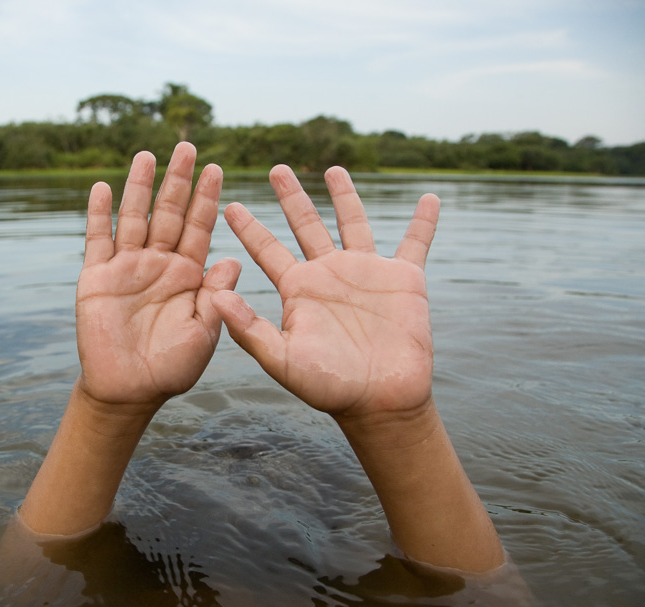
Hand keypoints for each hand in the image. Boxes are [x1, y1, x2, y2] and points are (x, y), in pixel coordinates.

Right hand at [76, 141, 240, 408]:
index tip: (216, 168)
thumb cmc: (172, 367)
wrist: (130, 390)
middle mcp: (159, 264)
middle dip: (178, 180)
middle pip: (169, 213)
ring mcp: (127, 268)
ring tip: (147, 155)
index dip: (207, 198)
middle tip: (187, 146)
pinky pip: (98, 240)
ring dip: (140, 187)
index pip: (199, 227)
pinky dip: (99, 214)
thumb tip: (232, 260)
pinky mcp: (97, 278)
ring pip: (135, 218)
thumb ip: (216, 297)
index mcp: (187, 275)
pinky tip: (103, 188)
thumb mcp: (204, 332)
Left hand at [212, 165, 439, 418]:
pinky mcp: (403, 280)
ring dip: (345, 195)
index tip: (229, 204)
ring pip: (353, 222)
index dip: (249, 228)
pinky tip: (430, 198)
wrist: (378, 401)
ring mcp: (366, 273)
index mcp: (298, 289)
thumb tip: (214, 296)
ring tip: (333, 168)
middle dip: (291, 197)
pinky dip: (424, 222)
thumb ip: (248, 328)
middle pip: (306, 225)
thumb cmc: (327, 386)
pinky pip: (416, 243)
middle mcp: (328, 274)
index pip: (267, 250)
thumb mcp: (281, 358)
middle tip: (276, 168)